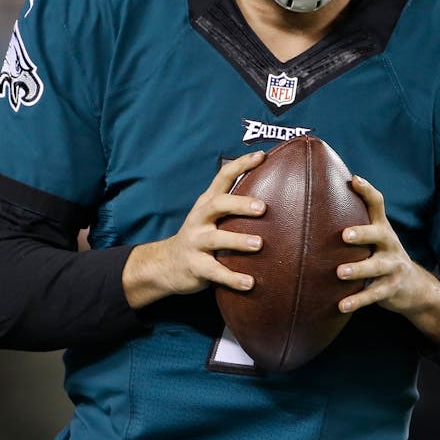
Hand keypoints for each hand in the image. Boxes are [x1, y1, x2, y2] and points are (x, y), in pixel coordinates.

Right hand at [122, 151, 267, 307]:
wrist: (166, 264)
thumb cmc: (199, 237)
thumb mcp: (211, 217)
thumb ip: (233, 206)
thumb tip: (274, 194)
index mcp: (206, 203)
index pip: (222, 177)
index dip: (241, 165)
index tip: (262, 156)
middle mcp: (199, 219)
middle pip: (217, 205)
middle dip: (239, 204)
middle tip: (262, 207)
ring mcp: (195, 242)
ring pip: (216, 239)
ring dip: (238, 240)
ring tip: (259, 244)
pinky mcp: (195, 266)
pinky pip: (215, 272)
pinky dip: (233, 278)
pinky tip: (250, 283)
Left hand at [336, 175, 439, 342]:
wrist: (413, 286)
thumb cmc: (381, 255)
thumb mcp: (374, 238)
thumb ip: (355, 224)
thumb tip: (316, 203)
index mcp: (382, 228)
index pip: (377, 205)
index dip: (367, 191)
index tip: (355, 180)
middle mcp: (390, 244)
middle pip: (380, 235)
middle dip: (364, 233)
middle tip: (345, 235)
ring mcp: (393, 267)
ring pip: (377, 267)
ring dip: (359, 269)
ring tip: (340, 272)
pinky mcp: (391, 289)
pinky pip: (374, 295)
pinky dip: (358, 301)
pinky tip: (341, 305)